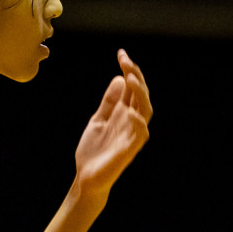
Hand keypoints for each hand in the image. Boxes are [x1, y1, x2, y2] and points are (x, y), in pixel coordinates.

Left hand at [73, 50, 151, 200]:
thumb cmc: (94, 150)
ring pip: (146, 111)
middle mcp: (131, 122)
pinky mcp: (130, 150)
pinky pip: (141, 135)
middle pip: (141, 95)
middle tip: (126, 61)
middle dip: (136, 76)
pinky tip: (131, 112)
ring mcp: (132, 135)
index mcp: (124, 113)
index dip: (129, 70)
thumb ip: (109, 102)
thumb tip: (119, 78)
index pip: (132, 87)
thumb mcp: (98, 120)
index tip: (121, 54)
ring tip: (131, 78)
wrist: (86, 178)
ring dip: (140, 94)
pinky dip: (138, 123)